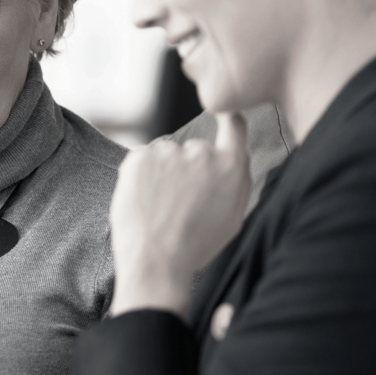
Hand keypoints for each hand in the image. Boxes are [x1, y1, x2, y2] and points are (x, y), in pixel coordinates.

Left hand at [109, 112, 250, 316]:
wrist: (157, 261)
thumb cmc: (196, 246)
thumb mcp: (233, 216)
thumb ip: (236, 181)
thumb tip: (232, 159)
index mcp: (232, 166)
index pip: (234, 125)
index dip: (227, 118)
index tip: (222, 113)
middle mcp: (202, 151)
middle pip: (195, 150)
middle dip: (187, 169)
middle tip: (179, 203)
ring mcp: (168, 152)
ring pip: (166, 157)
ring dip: (162, 174)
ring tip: (160, 209)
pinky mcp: (139, 156)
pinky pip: (142, 161)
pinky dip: (140, 178)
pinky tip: (144, 203)